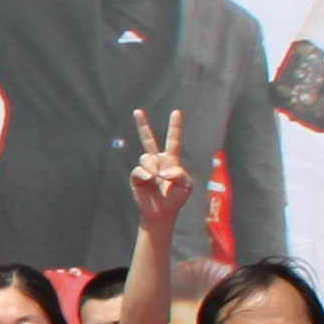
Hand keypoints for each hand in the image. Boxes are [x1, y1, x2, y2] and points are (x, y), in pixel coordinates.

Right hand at [130, 106, 190, 235]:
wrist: (162, 213)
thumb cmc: (177, 198)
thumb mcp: (186, 186)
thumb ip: (180, 174)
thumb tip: (163, 170)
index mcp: (172, 160)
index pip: (173, 140)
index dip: (175, 127)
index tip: (176, 112)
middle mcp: (157, 161)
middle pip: (148, 140)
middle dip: (142, 125)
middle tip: (137, 111)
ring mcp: (146, 168)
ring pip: (146, 157)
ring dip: (153, 166)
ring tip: (157, 177)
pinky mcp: (137, 177)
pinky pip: (139, 170)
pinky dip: (146, 175)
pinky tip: (150, 180)